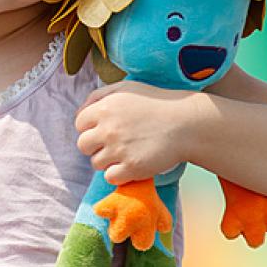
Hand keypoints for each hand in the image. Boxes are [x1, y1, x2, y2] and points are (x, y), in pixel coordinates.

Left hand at [76, 81, 197, 185]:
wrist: (187, 124)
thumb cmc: (157, 103)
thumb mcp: (126, 88)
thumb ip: (99, 96)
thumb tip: (79, 112)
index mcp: (104, 108)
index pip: (79, 124)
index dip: (91, 128)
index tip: (105, 130)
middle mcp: (108, 129)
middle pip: (83, 145)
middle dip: (95, 146)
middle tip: (114, 144)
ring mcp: (119, 149)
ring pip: (95, 163)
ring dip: (108, 160)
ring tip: (126, 153)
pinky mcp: (131, 167)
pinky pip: (110, 177)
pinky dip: (119, 174)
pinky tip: (131, 164)